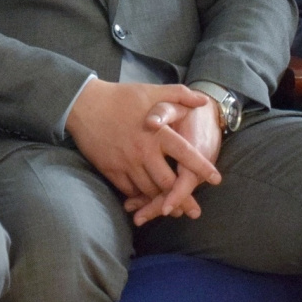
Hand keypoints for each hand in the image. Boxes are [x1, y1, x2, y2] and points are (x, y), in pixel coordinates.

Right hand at [65, 80, 220, 203]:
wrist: (84, 105)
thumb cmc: (121, 97)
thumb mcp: (151, 91)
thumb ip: (179, 95)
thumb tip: (203, 101)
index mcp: (157, 133)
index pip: (185, 154)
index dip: (202, 167)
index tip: (217, 179)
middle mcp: (143, 151)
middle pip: (168, 183)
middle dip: (183, 200)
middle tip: (194, 211)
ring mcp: (126, 163)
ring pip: (149, 191)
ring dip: (162, 202)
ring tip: (173, 211)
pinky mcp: (111, 170)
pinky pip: (129, 191)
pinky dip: (140, 197)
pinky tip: (146, 199)